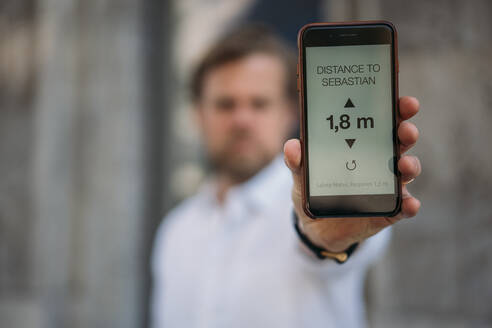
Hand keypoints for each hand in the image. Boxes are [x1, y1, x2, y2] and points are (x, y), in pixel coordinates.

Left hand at [283, 96, 420, 252]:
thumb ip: (297, 161)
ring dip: (410, 166)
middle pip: (400, 141)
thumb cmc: (314, 190)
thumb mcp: (302, 175)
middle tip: (406, 130)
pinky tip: (409, 204)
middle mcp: (380, 160)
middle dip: (407, 132)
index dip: (397, 109)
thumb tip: (292, 147)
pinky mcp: (387, 210)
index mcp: (362, 143)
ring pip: (406, 171)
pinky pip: (403, 207)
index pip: (382, 120)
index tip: (403, 102)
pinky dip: (408, 205)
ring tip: (404, 165)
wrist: (315, 227)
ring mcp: (386, 185)